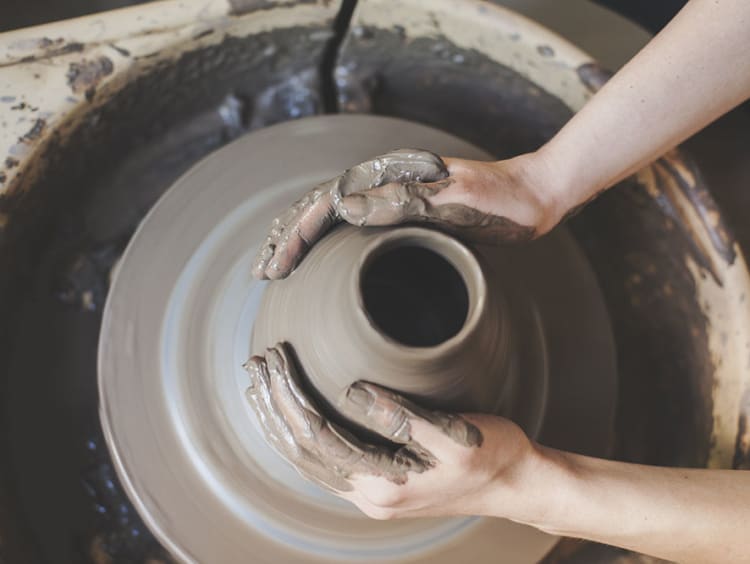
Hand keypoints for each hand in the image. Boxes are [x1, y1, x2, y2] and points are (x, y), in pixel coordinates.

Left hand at [243, 343, 534, 518]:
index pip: (316, 436)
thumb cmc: (491, 454)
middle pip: (302, 450)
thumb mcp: (454, 431)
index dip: (290, 396)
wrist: (516, 483)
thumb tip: (352, 390)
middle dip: (274, 406)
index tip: (275, 359)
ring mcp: (371, 494)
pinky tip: (291, 418)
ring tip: (258, 389)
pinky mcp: (378, 484)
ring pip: (307, 460)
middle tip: (255, 366)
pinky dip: (300, 436)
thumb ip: (402, 416)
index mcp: (384, 483)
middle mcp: (369, 496)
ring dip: (280, 423)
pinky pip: (324, 461)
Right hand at [252, 150, 562, 279]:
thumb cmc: (502, 201)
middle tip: (261, 272)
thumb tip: (344, 209)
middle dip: (286, 239)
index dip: (295, 236)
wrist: (534, 197)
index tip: (274, 268)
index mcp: (389, 177)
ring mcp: (391, 197)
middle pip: (318, 207)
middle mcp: (383, 183)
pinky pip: (353, 225)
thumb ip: (404, 202)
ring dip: (299, 239)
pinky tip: (320, 259)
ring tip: (275, 264)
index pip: (325, 204)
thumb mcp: (458, 201)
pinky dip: (328, 241)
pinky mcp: (403, 212)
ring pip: (330, 216)